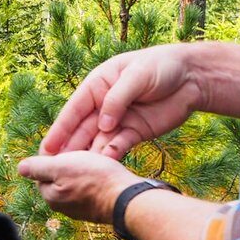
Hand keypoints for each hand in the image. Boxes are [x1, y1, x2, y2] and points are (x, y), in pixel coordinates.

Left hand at [17, 151, 138, 223]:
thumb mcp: (61, 167)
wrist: (127, 198)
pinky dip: (95, 177)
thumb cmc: (94, 179)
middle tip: (82, 149)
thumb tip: (20, 168)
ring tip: (94, 157)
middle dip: (68, 161)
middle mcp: (63, 206)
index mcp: (50, 196)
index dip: (52, 153)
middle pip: (59, 176)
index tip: (65, 143)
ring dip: (83, 168)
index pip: (42, 170)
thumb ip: (38, 168)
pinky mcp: (98, 207)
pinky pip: (91, 187)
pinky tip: (104, 170)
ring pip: (76, 181)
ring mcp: (82, 208)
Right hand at [40, 45, 202, 159]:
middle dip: (68, 148)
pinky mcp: (135, 132)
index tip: (47, 148)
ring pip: (98, 141)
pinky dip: (111, 156)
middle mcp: (103, 105)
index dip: (60, 129)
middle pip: (82, 129)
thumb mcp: (136, 75)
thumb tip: (102, 125)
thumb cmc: (161, 65)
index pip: (74, 110)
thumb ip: (117, 99)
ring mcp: (119, 120)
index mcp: (97, 86)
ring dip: (88, 156)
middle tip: (53, 168)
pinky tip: (103, 167)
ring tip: (75, 174)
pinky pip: (119, 146)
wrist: (193, 77)